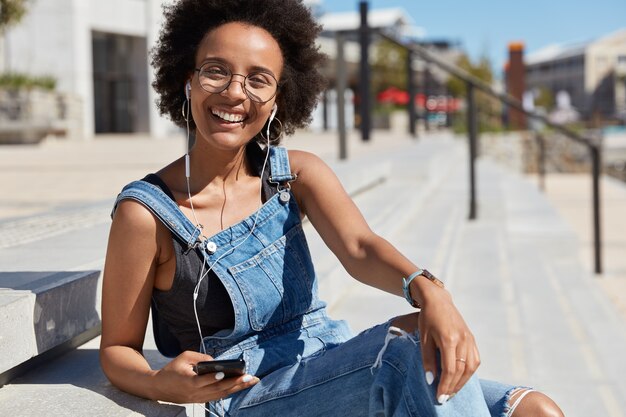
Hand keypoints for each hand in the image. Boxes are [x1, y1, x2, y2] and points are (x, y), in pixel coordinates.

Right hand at [152, 350, 258, 403]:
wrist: (159, 387)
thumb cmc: (172, 370)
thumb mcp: (183, 357)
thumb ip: (200, 358)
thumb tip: (217, 362)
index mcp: (188, 382)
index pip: (203, 381)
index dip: (213, 378)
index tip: (224, 373)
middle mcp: (195, 393)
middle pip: (218, 389)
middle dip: (236, 383)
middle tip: (250, 377)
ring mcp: (198, 399)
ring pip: (221, 395)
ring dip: (237, 388)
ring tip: (251, 381)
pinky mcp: (200, 400)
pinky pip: (218, 396)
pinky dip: (230, 391)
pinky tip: (241, 386)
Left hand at [416, 285, 480, 403]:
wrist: (438, 301)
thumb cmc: (427, 319)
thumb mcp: (423, 338)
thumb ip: (428, 360)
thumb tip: (431, 380)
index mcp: (449, 339)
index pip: (449, 369)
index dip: (445, 385)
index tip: (439, 397)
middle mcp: (462, 340)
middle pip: (461, 371)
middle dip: (453, 387)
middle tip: (445, 398)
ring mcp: (469, 339)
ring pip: (471, 367)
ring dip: (462, 382)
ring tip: (452, 391)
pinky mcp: (472, 338)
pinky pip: (475, 359)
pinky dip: (469, 372)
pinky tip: (461, 378)